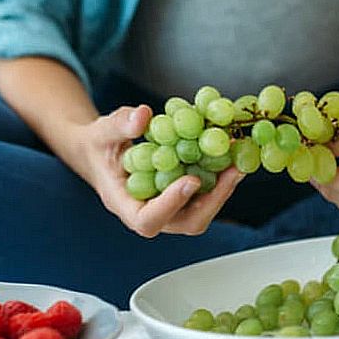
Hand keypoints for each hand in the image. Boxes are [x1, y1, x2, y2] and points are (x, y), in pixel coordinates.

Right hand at [62, 105, 243, 238]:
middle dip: (213, 200)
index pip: (147, 220)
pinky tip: (233, 155)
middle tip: (233, 172)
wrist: (100, 152)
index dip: (171, 205)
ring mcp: (168, 208)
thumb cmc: (98, 145)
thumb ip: (120, 125)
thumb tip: (144, 115)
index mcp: (124, 204)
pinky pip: (204, 196)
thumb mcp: (102, 131)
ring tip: (240, 162)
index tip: (191, 180)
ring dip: (222, 190)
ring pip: (200, 212)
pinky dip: (220, 178)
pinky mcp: (182, 197)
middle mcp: (150, 212)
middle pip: (185, 223)